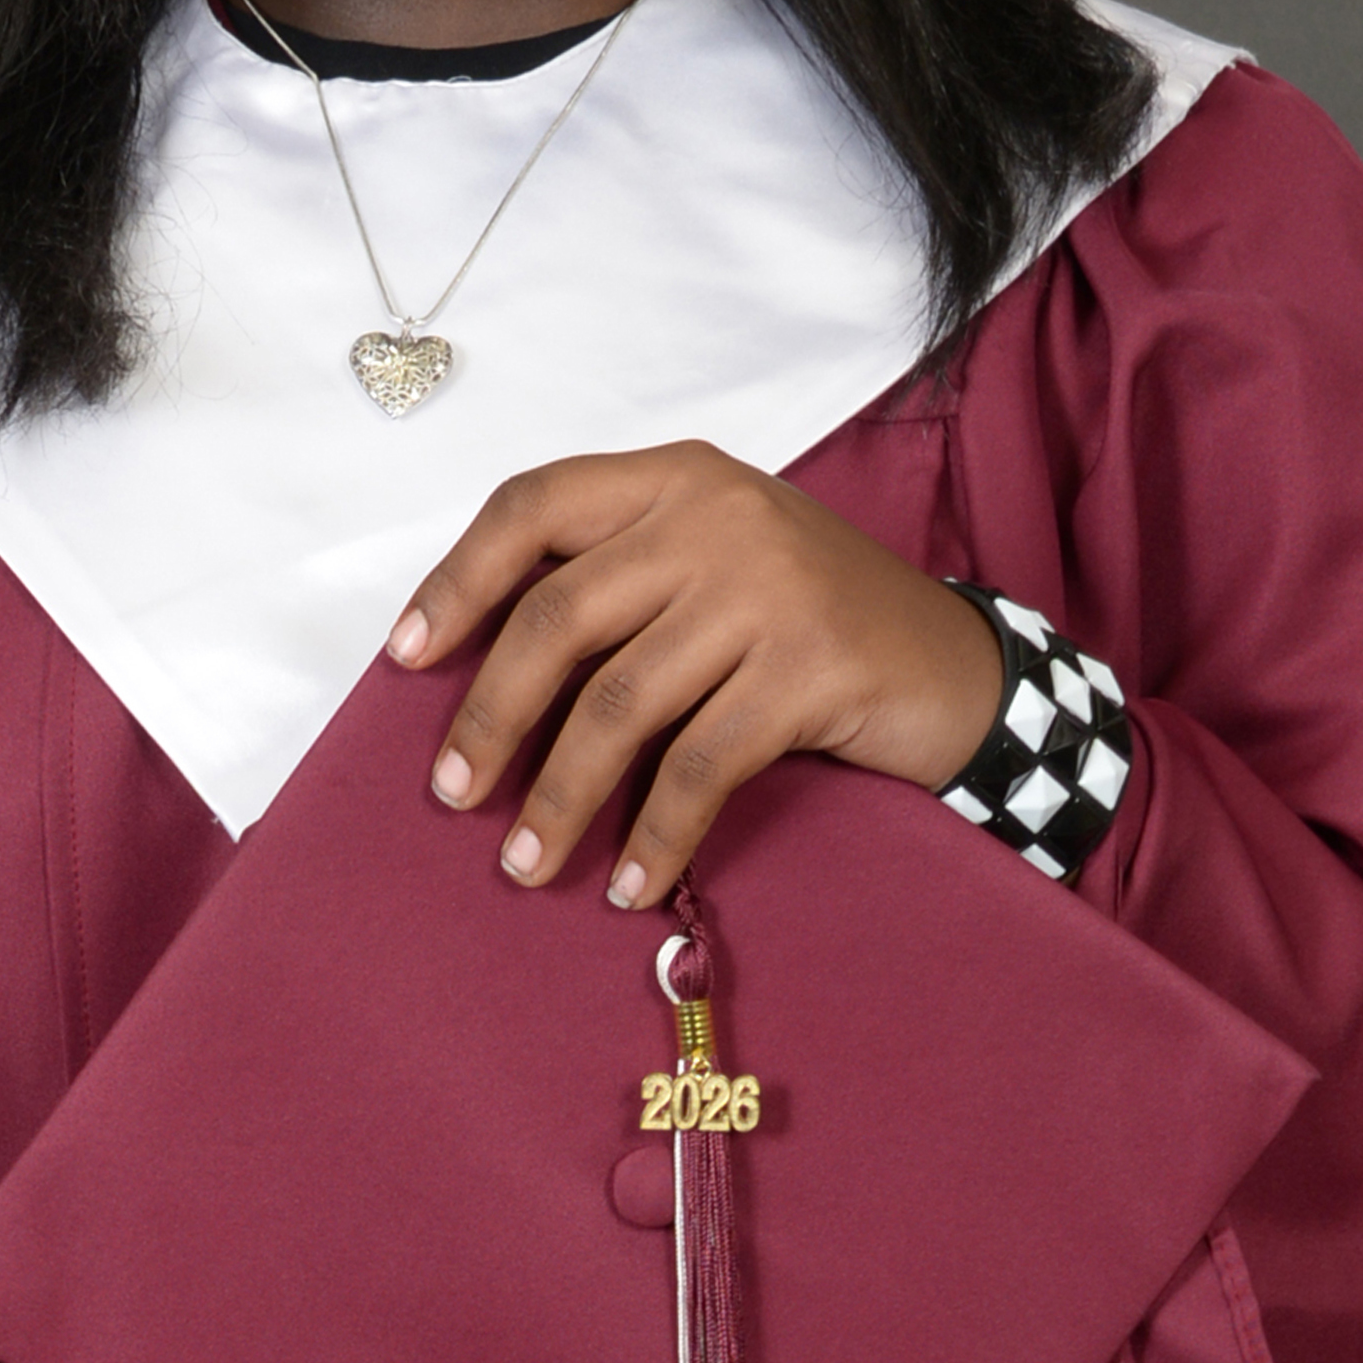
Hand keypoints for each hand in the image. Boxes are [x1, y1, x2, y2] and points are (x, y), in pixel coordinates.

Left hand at [389, 441, 1003, 909]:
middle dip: (491, 714)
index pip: (534, 503)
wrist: (958, 667)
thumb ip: (620, 584)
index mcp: (676, 477)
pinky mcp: (813, 667)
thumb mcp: (713, 568)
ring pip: (620, 702)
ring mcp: (769, 588)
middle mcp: (717, 515)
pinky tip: (630, 885)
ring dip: (560, 796)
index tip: (403, 658)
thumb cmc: (810, 624)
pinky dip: (655, 834)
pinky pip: (701, 764)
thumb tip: (476, 675)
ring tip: (523, 865)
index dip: (458, 579)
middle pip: (560, 614)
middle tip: (451, 792)